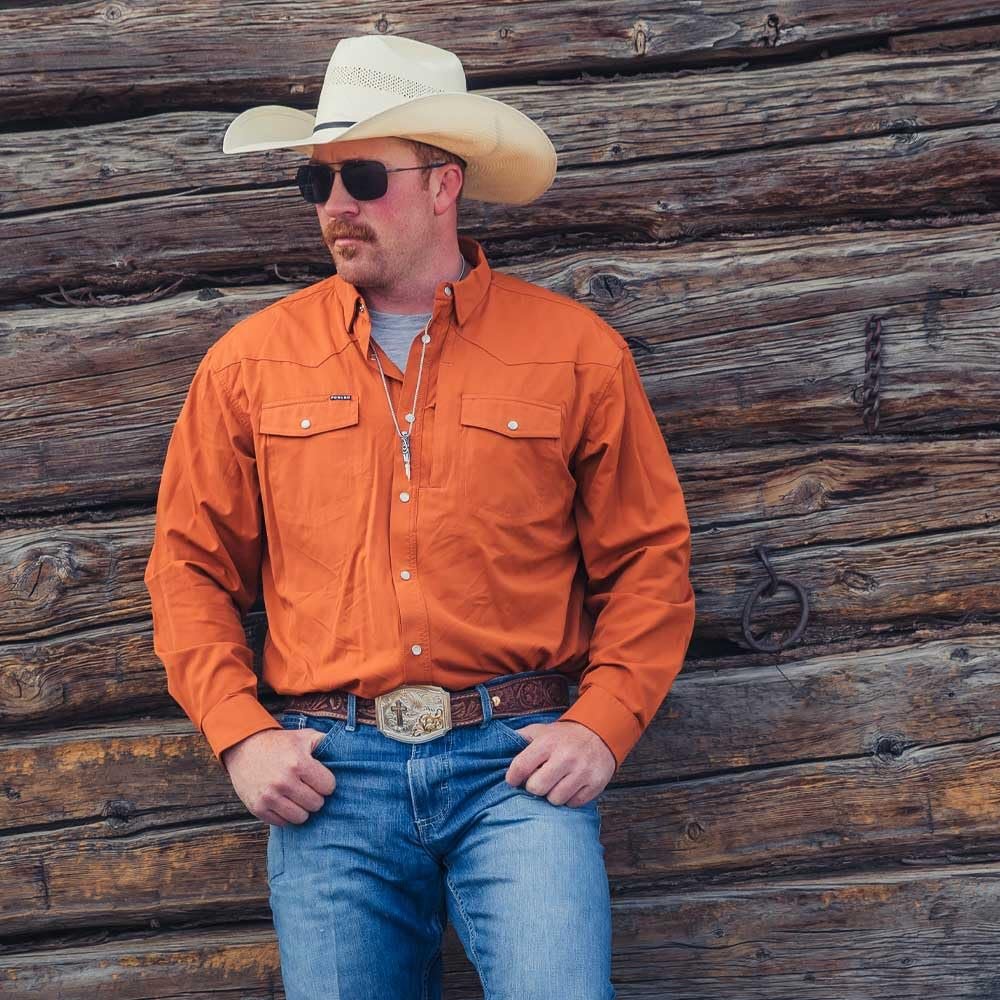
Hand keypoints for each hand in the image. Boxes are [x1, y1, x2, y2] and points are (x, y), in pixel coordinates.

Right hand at [221, 726, 335, 825]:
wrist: (244, 747)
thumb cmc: (280, 744)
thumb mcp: (304, 736)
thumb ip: (326, 742)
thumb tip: (348, 751)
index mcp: (299, 763)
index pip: (328, 787)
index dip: (326, 783)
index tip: (320, 779)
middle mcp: (284, 781)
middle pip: (316, 804)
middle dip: (315, 797)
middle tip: (308, 788)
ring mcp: (269, 796)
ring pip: (301, 818)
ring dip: (302, 809)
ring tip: (298, 797)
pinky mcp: (257, 808)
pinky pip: (282, 823)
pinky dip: (285, 815)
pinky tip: (284, 802)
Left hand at [504, 719, 616, 807]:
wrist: (600, 732)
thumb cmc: (563, 736)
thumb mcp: (540, 731)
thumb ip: (519, 739)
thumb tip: (494, 748)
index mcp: (548, 743)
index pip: (521, 767)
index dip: (513, 778)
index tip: (513, 780)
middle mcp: (566, 757)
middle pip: (536, 788)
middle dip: (533, 787)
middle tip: (538, 781)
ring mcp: (582, 771)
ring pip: (555, 799)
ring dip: (552, 795)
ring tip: (555, 783)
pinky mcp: (596, 784)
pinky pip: (573, 804)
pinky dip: (569, 798)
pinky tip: (569, 786)